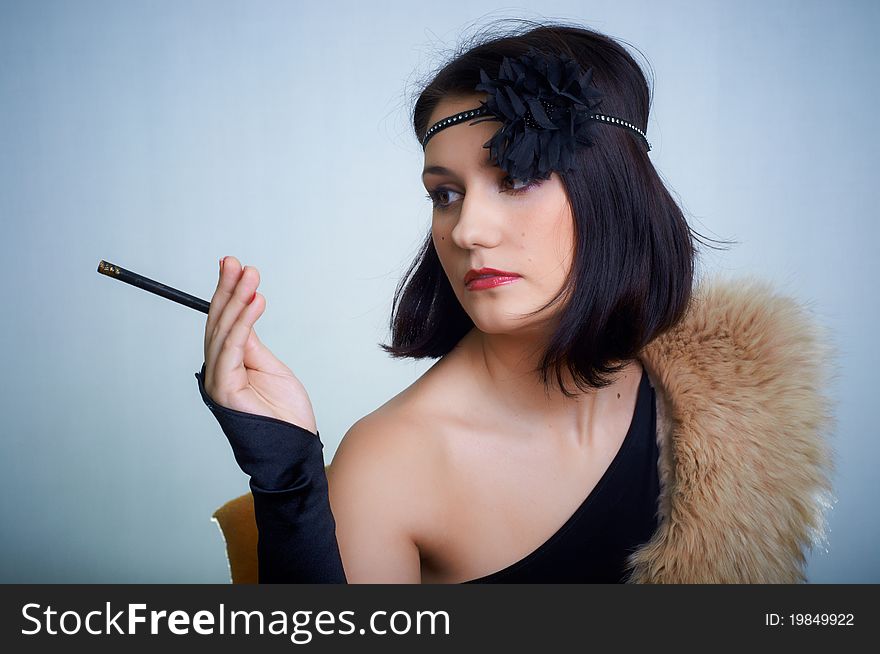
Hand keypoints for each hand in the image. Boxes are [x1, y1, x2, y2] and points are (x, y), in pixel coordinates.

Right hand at [202, 256, 317, 434]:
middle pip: (218, 322)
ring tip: (250, 276)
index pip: (223, 322)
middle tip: (235, 262)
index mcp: (227, 364)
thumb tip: (242, 311)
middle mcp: (217, 370)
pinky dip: (244, 323)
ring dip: (237, 300)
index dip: (227, 293)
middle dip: (227, 289)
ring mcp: (218, 381)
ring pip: (224, 331)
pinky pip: (233, 349)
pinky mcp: (225, 390)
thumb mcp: (269, 367)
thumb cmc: (283, 413)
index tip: (233, 266)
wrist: (293, 447)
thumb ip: (251, 342)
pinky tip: (255, 302)